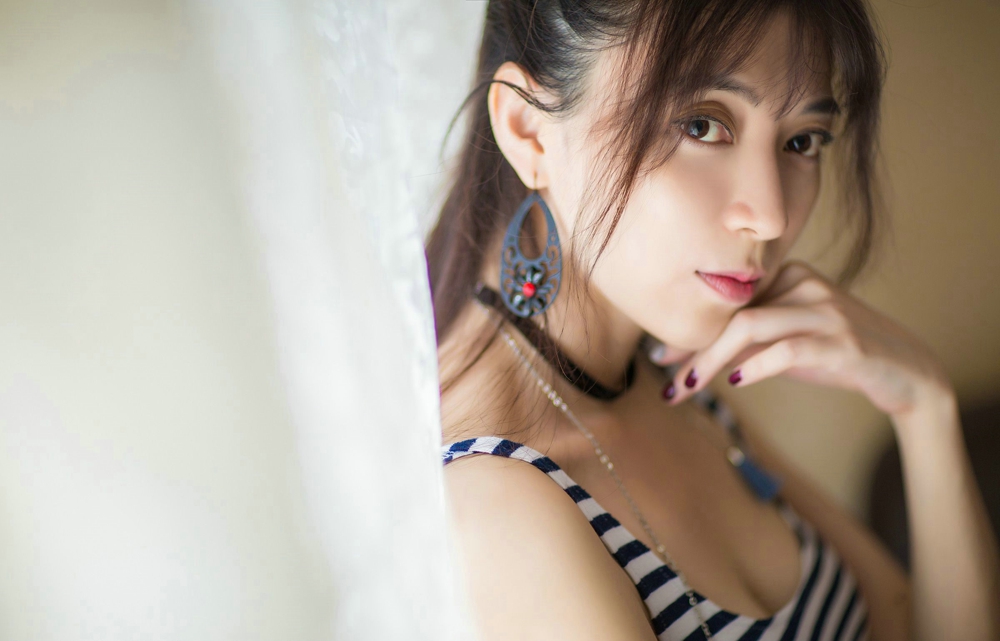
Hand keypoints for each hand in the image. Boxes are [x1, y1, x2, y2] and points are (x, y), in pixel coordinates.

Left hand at [651, 260, 952, 418]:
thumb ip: (744, 341)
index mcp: (789, 275)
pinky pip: (789, 348)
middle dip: (692, 349)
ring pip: (751, 326)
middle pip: (732, 312)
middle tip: (667, 383)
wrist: (905, 371)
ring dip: (711, 360)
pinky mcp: (845, 343)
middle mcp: (805, 285)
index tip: (659, 359)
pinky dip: (757, 365)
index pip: (727, 301)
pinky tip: (737, 382)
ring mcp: (827, 311)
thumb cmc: (834, 354)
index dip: (690, 331)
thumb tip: (682, 356)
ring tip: (688, 387)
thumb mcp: (785, 341)